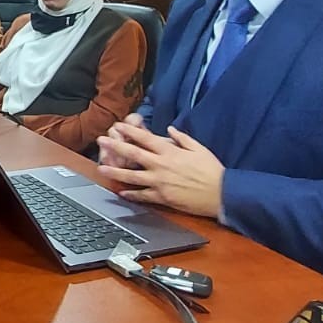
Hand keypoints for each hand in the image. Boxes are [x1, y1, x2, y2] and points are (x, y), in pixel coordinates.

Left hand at [96, 123, 225, 218]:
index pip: (145, 138)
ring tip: (101, 168)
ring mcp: (160, 182)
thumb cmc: (212, 170)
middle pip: (133, 154)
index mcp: (170, 152)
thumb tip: (169, 129)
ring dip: (115, 172)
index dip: (129, 131)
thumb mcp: (198, 148)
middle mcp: (161, 165)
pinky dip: (131, 194)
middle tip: (101, 141)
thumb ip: (182, 138)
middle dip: (115, 146)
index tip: (118, 125)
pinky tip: (121, 192)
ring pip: (132, 176)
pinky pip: (143, 195)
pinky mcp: (163, 197)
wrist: (222, 193)